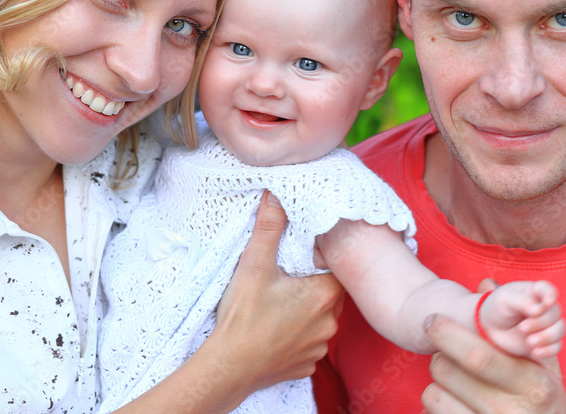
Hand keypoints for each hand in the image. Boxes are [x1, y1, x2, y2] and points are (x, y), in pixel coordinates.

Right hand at [213, 191, 343, 391]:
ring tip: (279, 304)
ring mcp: (320, 347)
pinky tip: (277, 329)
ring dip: (306, 310)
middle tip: (287, 277)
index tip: (299, 257)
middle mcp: (330, 322)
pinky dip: (297, 335)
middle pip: (330, 292)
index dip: (320, 259)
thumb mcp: (254, 265)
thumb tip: (276, 196)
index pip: (336, 268)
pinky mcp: (307, 365)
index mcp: (324, 294)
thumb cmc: (243, 317)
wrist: (229, 368)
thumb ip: (269, 228)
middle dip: (312, 282)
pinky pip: (309, 343)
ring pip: (321, 319)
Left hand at [421, 314, 565, 412]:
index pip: (479, 356)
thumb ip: (520, 322)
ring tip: (457, 384)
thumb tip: (486, 281)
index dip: (448, 334)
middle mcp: (510, 412)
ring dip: (438, 382)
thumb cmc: (545, 401)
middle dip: (440, 354)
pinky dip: (436, 403)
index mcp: (533, 385)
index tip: (432, 321)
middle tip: (445, 354)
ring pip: (434, 393)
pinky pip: (432, 412)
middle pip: (447, 370)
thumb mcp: (545, 367)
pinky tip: (454, 401)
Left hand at [481, 280, 564, 359]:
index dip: (551, 296)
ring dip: (546, 337)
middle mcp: (545, 308)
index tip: (547, 303)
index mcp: (535, 292)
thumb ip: (522, 302)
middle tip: (521, 328)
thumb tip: (539, 309)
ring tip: (529, 341)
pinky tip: (535, 352)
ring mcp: (547, 325)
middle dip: (540, 322)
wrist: (491, 327)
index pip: (548, 290)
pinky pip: (556, 347)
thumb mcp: (505, 300)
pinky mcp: (545, 342)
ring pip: (559, 330)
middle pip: (554, 314)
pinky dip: (548, 350)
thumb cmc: (498, 307)